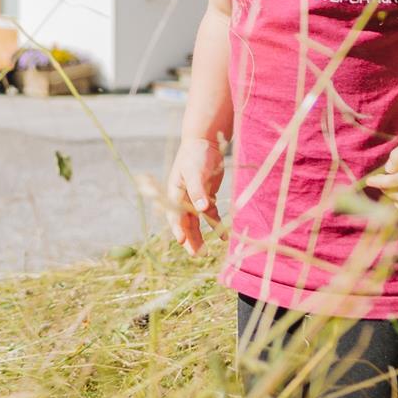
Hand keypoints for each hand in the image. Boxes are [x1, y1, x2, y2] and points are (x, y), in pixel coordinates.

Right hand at [163, 118, 224, 253]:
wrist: (205, 142)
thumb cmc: (196, 155)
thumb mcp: (195, 171)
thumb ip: (198, 190)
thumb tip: (201, 209)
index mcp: (175, 192)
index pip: (175, 214)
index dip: (178, 228)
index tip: (182, 241)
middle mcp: (182, 198)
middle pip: (184, 223)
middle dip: (189, 239)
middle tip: (197, 255)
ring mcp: (194, 198)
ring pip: (195, 222)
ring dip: (199, 237)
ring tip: (205, 253)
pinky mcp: (206, 196)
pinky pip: (209, 215)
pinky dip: (214, 225)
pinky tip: (223, 236)